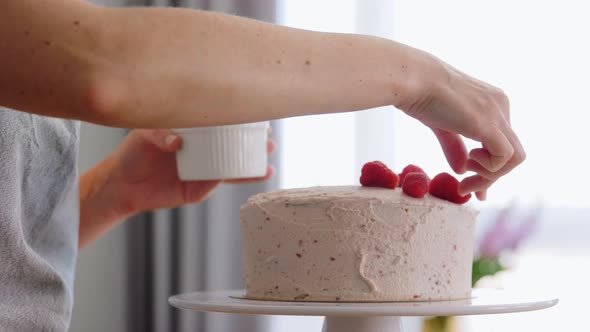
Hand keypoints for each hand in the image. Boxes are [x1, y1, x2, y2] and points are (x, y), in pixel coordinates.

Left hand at [105, 129, 274, 215]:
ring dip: (255, 160)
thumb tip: (179, 141)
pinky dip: (244, 178)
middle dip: (254, 139)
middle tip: (269, 138)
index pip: (220, 121)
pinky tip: (260, 174)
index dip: (239, 116)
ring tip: (270, 157)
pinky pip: (224, 180)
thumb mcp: (144, 135)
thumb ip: (161, 133)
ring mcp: (204, 167)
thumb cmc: (133, 153)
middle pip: (234, 141)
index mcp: (192, 130)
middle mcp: (202, 147)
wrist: (121, 184)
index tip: (256, 113)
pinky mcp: (201, 186)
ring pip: (235, 162)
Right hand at [396, 53, 524, 199]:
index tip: (468, 183)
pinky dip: (489, 170)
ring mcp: (497, 113)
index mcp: (492, 102)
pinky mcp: (488, 124)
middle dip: (490, 177)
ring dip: (490, 177)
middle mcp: (500, 105)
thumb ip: (454, 146)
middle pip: (512, 153)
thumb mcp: (440, 124)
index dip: (489, 167)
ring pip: (515, 158)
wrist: (411, 79)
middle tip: (465, 189)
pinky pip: (506, 157)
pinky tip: (467, 164)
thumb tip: (461, 169)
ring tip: (464, 180)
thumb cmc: (418, 93)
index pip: (502, 142)